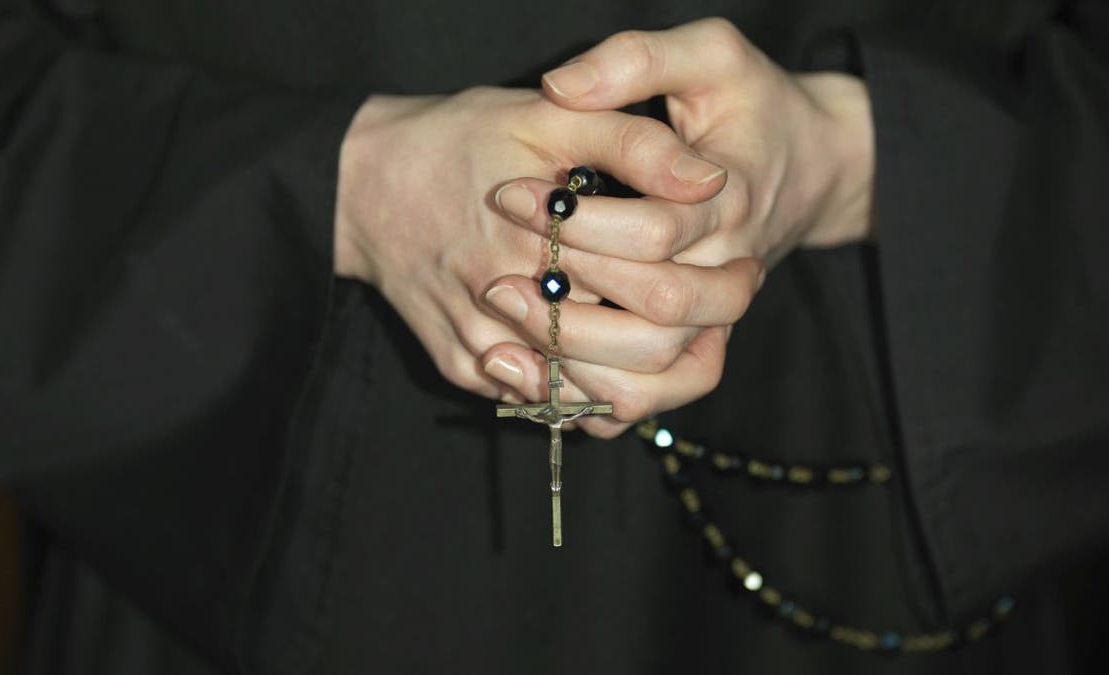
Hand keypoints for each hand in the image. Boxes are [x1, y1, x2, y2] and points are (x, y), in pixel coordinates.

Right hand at [332, 87, 736, 401]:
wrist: (362, 184)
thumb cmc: (458, 140)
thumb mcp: (548, 118)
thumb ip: (633, 143)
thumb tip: (708, 180)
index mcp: (547, 239)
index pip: (663, 294)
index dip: (719, 291)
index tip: (746, 272)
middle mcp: (513, 303)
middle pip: (636, 357)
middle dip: (694, 340)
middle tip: (722, 312)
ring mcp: (484, 345)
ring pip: (592, 397)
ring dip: (647, 377)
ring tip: (683, 341)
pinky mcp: (463, 367)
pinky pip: (542, 407)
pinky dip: (588, 395)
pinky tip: (616, 361)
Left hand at [478, 18, 874, 436]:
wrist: (809, 166)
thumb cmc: (750, 105)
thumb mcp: (710, 54)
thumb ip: (638, 60)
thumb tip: (560, 86)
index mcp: (731, 205)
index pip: (657, 231)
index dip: (578, 221)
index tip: (510, 195)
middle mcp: (729, 273)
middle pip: (660, 316)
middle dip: (573, 298)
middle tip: (500, 280)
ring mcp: (715, 321)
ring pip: (655, 376)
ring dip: (575, 361)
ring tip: (509, 329)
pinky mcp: (695, 350)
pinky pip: (646, 400)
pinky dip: (587, 400)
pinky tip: (529, 373)